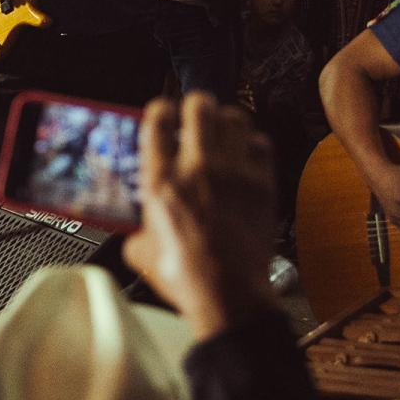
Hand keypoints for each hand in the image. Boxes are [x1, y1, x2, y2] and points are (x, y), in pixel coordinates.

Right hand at [123, 94, 277, 338]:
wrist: (229, 295)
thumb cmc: (187, 277)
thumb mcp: (141, 251)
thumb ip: (137, 228)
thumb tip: (138, 226)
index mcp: (161, 181)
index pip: (158, 120)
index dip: (160, 109)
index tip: (162, 114)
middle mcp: (197, 168)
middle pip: (199, 105)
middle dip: (195, 104)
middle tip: (194, 114)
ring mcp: (233, 173)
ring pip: (234, 117)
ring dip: (224, 119)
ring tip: (221, 130)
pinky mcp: (262, 184)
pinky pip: (261, 143)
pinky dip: (252, 144)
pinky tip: (245, 155)